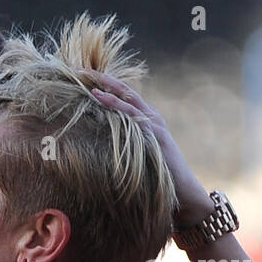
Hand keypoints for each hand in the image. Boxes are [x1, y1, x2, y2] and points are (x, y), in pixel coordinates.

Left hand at [84, 71, 211, 225]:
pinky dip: (116, 106)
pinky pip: (133, 117)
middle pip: (124, 90)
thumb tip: (96, 147)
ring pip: (128, 99)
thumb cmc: (156, 178)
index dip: (103, 84)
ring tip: (87, 79)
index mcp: (145, 120)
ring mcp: (155, 124)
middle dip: (101, 78)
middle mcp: (151, 117)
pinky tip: (100, 99)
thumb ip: (122, 146)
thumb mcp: (136, 157)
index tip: (82, 76)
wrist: (183, 193)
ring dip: (106, 88)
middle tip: (78, 68)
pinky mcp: (157, 135)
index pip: (122, 96)